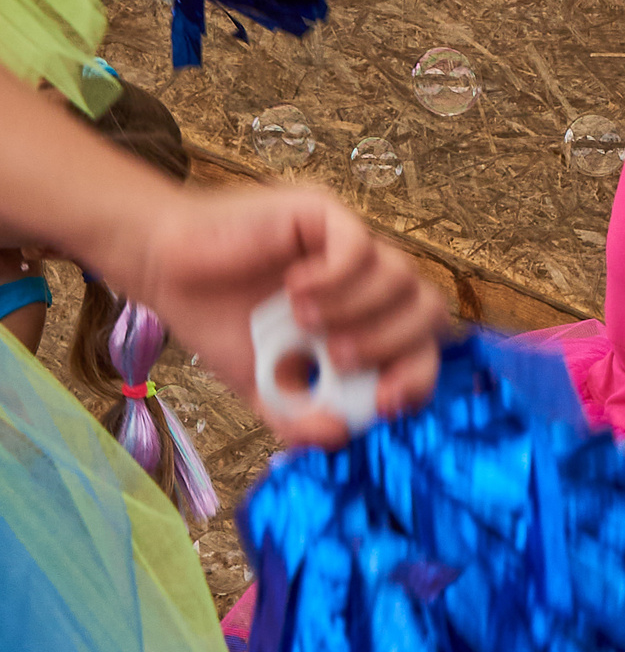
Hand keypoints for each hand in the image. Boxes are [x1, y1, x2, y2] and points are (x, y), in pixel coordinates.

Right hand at [125, 186, 448, 442]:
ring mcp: (353, 248)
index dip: (418, 379)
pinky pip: (359, 244)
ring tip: (303, 323)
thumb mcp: (264, 388)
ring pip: (402, 275)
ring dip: (359, 309)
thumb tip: (340, 436)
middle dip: (393, 343)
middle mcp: (372, 287)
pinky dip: (334, 275)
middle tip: (339, 358)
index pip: (425, 350)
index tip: (384, 403)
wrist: (168, 273)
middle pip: (429, 311)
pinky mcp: (326, 215)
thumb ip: (300, 417)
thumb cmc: (223, 325)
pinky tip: (294, 289)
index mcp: (370, 327)